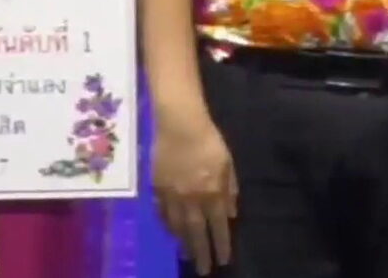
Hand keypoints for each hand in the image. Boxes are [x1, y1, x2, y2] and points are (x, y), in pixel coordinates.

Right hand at [153, 113, 236, 275]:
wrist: (179, 124)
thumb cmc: (209, 141)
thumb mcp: (227, 164)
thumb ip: (229, 190)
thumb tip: (230, 214)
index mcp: (212, 193)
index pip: (217, 227)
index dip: (221, 245)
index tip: (223, 260)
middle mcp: (191, 199)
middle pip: (196, 233)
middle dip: (200, 253)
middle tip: (202, 270)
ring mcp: (172, 195)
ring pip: (176, 226)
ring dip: (183, 242)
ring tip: (187, 254)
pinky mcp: (157, 188)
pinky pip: (162, 213)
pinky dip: (167, 225)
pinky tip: (171, 231)